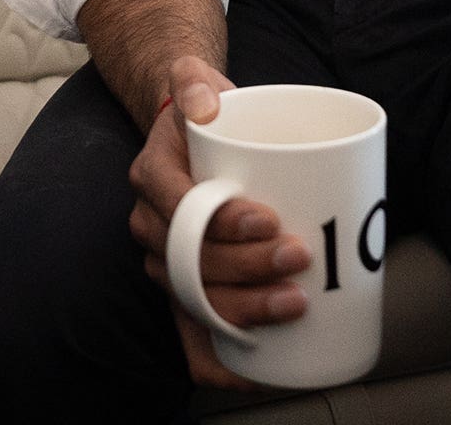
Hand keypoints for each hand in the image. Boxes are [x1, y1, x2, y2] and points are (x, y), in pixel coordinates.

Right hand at [123, 58, 307, 390]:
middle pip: (190, 261)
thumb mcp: (195, 80)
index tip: (268, 219)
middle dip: (246, 269)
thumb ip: (193, 77)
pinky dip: (218, 364)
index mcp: (152, 177)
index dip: (221, 221)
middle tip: (298, 257)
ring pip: (195, 300)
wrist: (197, 133)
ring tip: (296, 302)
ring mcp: (169, 263)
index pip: (179, 206)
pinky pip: (191, 337)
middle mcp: (153, 225)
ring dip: (244, 311)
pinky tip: (256, 373)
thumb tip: (206, 100)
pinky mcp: (190, 289)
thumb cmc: (206, 113)